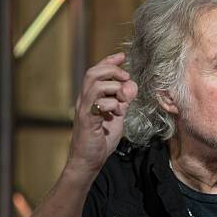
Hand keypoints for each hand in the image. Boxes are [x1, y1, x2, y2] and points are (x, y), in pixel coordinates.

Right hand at [67, 52, 137, 173]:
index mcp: (91, 97)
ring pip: (95, 85)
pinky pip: (98, 103)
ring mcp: (84, 109)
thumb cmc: (101, 140)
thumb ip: (124, 101)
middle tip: (126, 77)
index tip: (122, 56)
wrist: (88, 161)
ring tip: (123, 101)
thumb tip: (132, 85)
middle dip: (112, 70)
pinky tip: (117, 113)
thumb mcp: (117, 117)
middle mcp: (85, 100)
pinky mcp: (86, 120)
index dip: (109, 62)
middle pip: (93, 73)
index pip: (97, 72)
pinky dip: (112, 104)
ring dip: (114, 88)